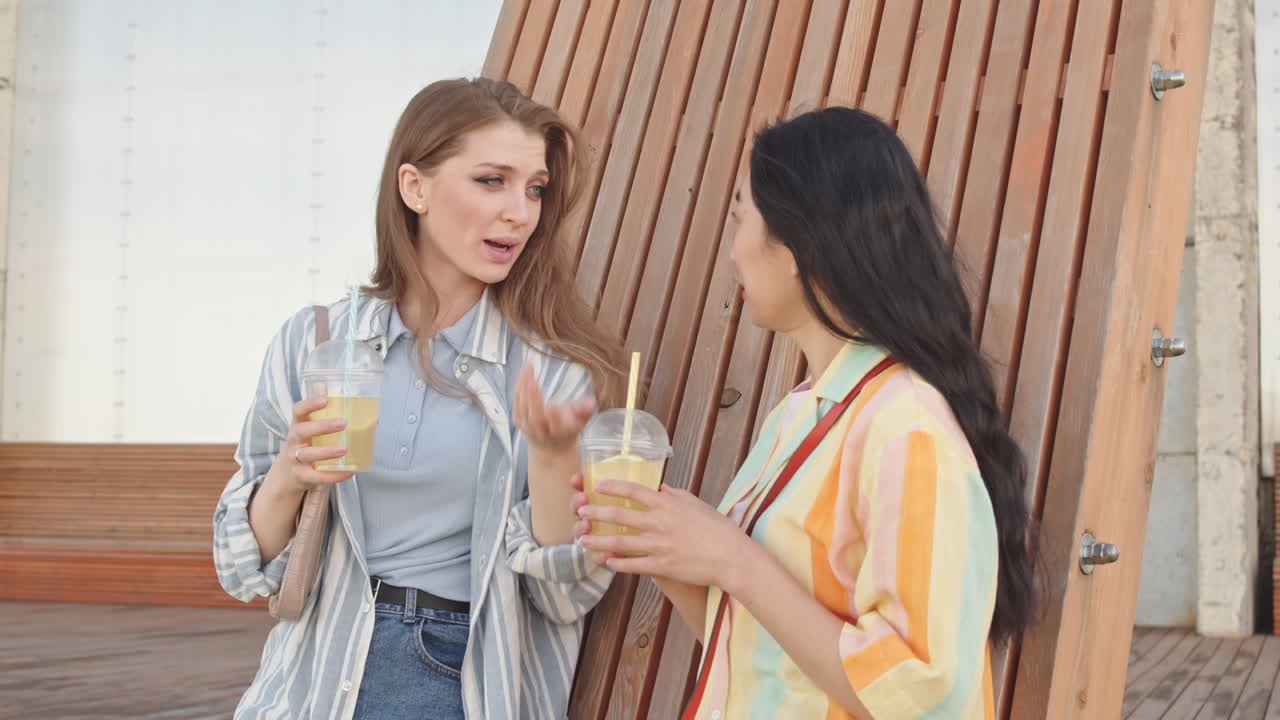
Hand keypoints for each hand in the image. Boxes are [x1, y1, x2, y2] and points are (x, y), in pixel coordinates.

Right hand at [265, 396, 355, 494]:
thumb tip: (364, 413)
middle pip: (302, 431)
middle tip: (342, 423)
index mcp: (298, 425)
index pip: (298, 411)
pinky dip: (334, 475)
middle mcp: (294, 440)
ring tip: (344, 449)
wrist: (290, 472)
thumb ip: (329, 421)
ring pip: (308, 454)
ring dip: (327, 451)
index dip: (309, 404)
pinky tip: (349, 471)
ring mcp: (295, 459)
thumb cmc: (308, 445)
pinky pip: (317, 476)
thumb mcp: (313, 431)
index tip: (325, 400)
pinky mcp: (301, 476)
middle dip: (321, 427)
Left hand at [514, 363, 594, 452]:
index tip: (553, 404)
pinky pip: (517, 402)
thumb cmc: (568, 427)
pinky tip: (524, 372)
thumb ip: (585, 410)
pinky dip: (519, 386)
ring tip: (528, 367)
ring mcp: (528, 427)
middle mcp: (542, 432)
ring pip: (523, 408)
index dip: (554, 417)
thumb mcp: (581, 420)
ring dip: (524, 387)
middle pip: (535, 418)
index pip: (556, 427)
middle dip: (534, 401)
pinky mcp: (518, 420)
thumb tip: (591, 402)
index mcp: (559, 433)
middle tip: (533, 382)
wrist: (551, 446)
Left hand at [575, 477, 751, 588]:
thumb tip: (661, 488)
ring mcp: (659, 546)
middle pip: (619, 516)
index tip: (598, 486)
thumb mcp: (697, 504)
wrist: (731, 557)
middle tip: (580, 512)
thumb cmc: (718, 528)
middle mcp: (659, 523)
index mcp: (668, 505)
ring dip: (598, 542)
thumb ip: (675, 496)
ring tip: (583, 541)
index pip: (634, 491)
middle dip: (596, 514)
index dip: (613, 487)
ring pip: (620, 543)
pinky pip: (633, 565)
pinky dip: (617, 563)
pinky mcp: (661, 566)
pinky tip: (606, 561)